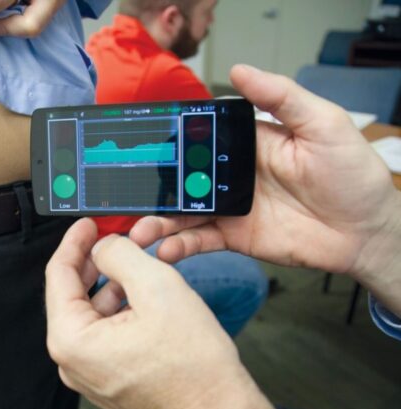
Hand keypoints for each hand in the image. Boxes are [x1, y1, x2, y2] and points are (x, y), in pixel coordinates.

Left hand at [45, 218, 299, 408]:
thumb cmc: (194, 365)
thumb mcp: (156, 286)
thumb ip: (120, 254)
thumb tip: (102, 246)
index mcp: (72, 341)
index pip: (59, 275)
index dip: (74, 242)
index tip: (88, 223)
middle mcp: (73, 363)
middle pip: (73, 295)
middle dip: (95, 262)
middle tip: (115, 237)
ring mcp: (90, 375)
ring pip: (92, 314)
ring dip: (111, 285)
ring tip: (137, 265)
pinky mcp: (109, 380)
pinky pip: (105, 334)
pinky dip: (119, 309)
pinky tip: (141, 296)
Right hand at [131, 65, 400, 301]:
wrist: (366, 232)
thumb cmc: (353, 173)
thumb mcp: (322, 124)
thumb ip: (280, 97)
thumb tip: (238, 71)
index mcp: (246, 144)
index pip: (199, 138)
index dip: (172, 141)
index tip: (143, 145)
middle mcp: (231, 175)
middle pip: (182, 178)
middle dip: (154, 187)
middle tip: (128, 196)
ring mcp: (230, 208)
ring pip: (183, 213)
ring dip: (158, 221)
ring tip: (139, 233)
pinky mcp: (234, 237)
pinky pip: (200, 241)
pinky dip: (180, 247)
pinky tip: (166, 251)